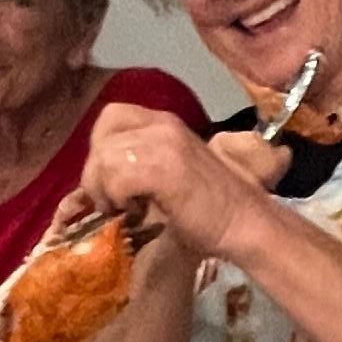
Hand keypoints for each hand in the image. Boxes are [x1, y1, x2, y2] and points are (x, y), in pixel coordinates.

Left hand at [75, 103, 258, 248]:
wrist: (245, 224)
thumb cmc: (210, 210)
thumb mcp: (169, 175)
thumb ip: (137, 168)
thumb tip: (96, 183)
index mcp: (165, 123)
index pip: (111, 117)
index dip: (101, 150)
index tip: (112, 184)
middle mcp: (163, 125)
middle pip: (103, 132)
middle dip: (96, 171)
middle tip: (112, 200)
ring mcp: (165, 143)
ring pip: (105, 155)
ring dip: (105, 189)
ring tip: (126, 210)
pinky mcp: (165, 168)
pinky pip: (117, 176)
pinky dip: (118, 198)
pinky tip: (137, 212)